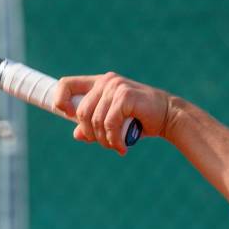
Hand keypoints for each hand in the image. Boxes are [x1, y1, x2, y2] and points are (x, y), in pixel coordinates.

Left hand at [52, 72, 175, 154]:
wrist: (167, 117)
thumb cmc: (139, 120)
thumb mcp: (113, 124)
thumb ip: (94, 127)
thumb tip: (77, 134)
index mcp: (98, 83)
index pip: (67, 84)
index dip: (60, 100)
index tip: (65, 114)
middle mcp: (106, 82)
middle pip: (81, 112)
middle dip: (91, 133)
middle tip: (106, 144)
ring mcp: (115, 87)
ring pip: (95, 120)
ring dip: (104, 140)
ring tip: (116, 146)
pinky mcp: (125, 95)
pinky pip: (109, 123)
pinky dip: (114, 139)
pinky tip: (122, 146)